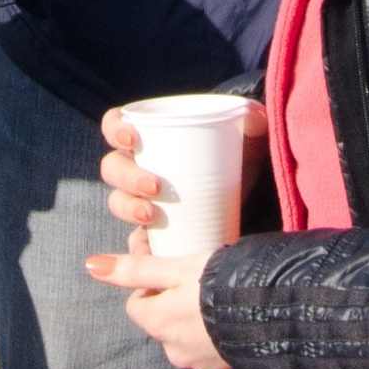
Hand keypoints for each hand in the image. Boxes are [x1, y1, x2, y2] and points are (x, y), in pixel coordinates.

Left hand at [84, 237, 231, 368]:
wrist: (271, 318)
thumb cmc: (218, 285)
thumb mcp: (175, 269)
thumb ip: (135, 268)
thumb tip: (91, 265)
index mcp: (157, 324)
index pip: (138, 303)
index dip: (151, 283)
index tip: (172, 267)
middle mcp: (173, 351)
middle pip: (162, 322)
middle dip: (173, 304)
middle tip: (197, 280)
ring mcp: (200, 365)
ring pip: (187, 337)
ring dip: (194, 322)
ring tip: (217, 298)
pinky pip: (211, 351)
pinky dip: (215, 336)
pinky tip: (232, 319)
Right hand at [96, 101, 267, 232]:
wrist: (253, 189)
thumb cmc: (239, 151)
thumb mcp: (247, 133)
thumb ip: (252, 119)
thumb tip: (256, 118)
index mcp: (150, 136)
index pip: (115, 126)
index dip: (115, 130)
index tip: (133, 138)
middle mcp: (140, 166)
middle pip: (113, 168)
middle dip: (127, 178)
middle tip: (155, 187)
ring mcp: (145, 199)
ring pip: (118, 202)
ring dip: (128, 208)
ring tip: (152, 215)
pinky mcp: (157, 231)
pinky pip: (136, 241)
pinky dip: (138, 247)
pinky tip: (149, 250)